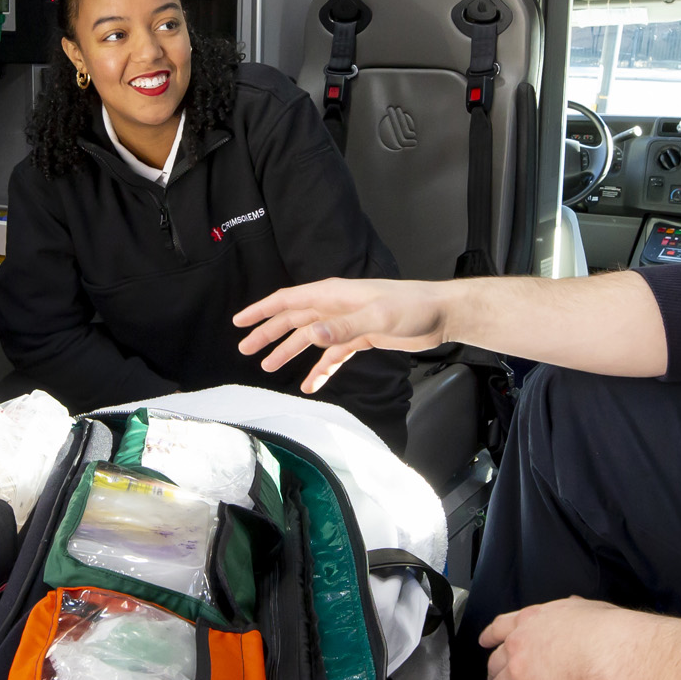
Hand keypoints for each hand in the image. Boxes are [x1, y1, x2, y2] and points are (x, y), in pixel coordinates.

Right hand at [231, 278, 453, 392]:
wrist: (441, 314)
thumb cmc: (412, 307)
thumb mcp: (377, 317)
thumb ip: (343, 326)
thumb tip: (310, 334)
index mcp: (333, 294)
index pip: (288, 300)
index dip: (261, 311)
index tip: (239, 323)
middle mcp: (335, 306)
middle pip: (293, 319)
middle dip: (268, 334)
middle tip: (246, 350)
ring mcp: (346, 322)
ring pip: (309, 337)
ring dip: (289, 351)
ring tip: (269, 368)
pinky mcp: (360, 338)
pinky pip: (332, 354)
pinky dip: (320, 368)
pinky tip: (311, 385)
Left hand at [480, 597, 637, 679]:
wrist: (607, 653)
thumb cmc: (604, 630)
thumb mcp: (583, 608)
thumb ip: (571, 608)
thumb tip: (574, 605)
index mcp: (530, 621)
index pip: (500, 627)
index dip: (490, 637)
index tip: (484, 642)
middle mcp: (518, 646)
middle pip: (495, 665)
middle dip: (494, 678)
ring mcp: (519, 675)